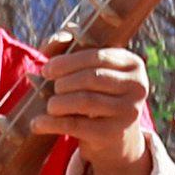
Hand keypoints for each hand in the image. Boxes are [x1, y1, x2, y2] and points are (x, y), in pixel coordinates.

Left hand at [35, 43, 160, 174]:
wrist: (114, 137)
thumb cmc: (97, 95)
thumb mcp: (90, 72)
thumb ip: (71, 51)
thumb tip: (59, 37)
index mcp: (133, 64)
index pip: (98, 56)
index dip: (67, 61)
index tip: (47, 69)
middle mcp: (138, 86)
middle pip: (92, 77)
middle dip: (63, 82)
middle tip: (50, 88)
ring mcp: (128, 111)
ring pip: (84, 101)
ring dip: (57, 102)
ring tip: (49, 105)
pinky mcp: (113, 134)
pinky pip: (76, 125)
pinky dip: (51, 123)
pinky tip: (37, 124)